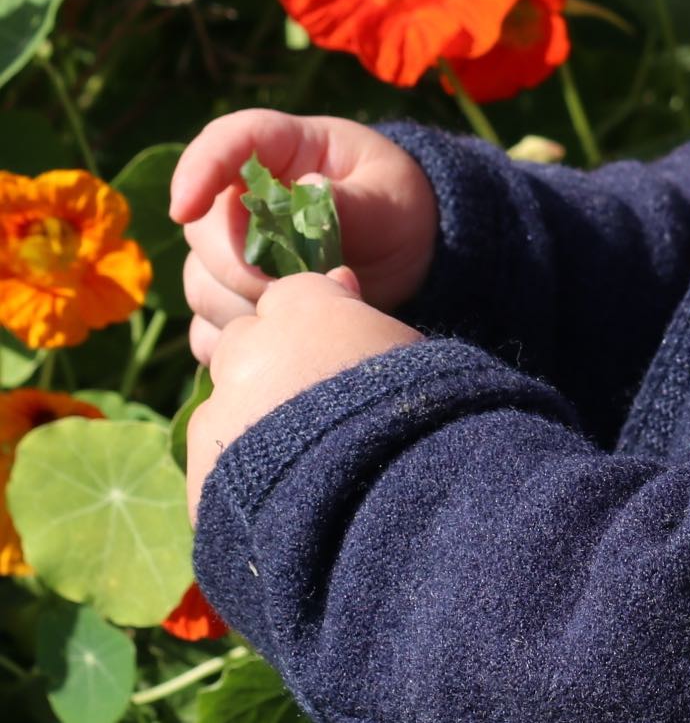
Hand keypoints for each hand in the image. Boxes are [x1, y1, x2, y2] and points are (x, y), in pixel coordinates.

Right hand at [171, 111, 438, 366]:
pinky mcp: (236, 300)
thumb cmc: (399, 207)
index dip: (198, 169)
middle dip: (233, 263)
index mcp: (287, 150)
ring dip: (240, 305)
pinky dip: (233, 341)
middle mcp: (247, 198)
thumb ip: (350, 200)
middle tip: (280, 288)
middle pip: (204, 226)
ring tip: (299, 314)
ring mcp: (236, 251)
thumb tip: (308, 190)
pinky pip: (208, 327)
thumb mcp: (388, 198)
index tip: (183, 209)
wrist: (412, 254)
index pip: (228, 140)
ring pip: (201, 281)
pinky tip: (275, 344)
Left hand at [185, 266, 421, 524]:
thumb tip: (337, 279)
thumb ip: (356, 311)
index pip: (289, 294)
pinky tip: (271, 491)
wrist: (375, 495)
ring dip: (247, 414)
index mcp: (303, 308)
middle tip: (307, 401)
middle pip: (244, 340)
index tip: (330, 348)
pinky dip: (232, 468)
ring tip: (291, 456)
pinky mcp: (200, 466)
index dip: (309, 322)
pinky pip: (210, 457)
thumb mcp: (400, 345)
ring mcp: (220, 407)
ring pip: (223, 399)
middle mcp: (250, 347)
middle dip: (265, 360)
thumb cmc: (405, 407)